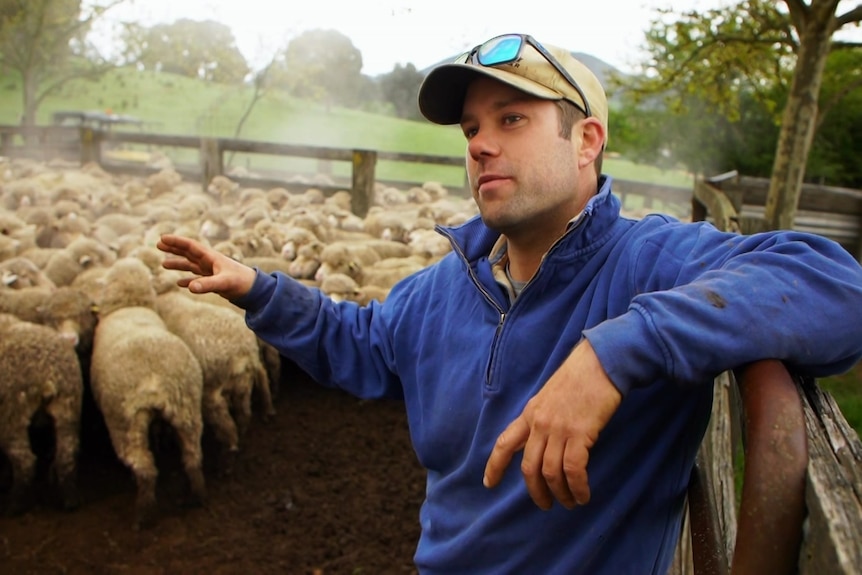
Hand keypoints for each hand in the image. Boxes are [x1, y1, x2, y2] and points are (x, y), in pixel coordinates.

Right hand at [157, 234, 256, 299]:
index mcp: (211, 257)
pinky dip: (188, 280)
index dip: (176, 241)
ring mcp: (212, 271)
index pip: (191, 246)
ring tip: (163, 264)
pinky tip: (179, 283)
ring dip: (178, 264)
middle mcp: (210, 262)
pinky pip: (197, 279)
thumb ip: (207, 285)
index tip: (162, 238)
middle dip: (174, 248)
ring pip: (191, 265)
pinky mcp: (214, 281)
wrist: (254, 290)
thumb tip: (190, 287)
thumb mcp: (223, 283)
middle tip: (158, 244)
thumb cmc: (241, 283)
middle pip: (188, 252)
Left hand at [483, 338, 621, 509]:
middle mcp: (539, 423)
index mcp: (530, 413)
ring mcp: (558, 428)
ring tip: (570, 503)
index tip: (489, 484)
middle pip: (528, 466)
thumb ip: (543, 418)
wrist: (600, 362)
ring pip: (550, 472)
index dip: (494, 466)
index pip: (504, 443)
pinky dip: (578, 487)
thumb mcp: (550, 396)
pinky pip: (573, 469)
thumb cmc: (580, 377)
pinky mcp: (580, 433)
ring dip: (560, 493)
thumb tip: (544, 441)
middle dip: (536, 491)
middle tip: (546, 505)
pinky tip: (584, 495)